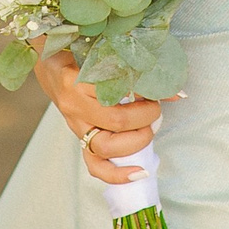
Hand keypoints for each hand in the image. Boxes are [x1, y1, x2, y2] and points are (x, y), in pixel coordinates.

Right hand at [35, 47, 174, 185]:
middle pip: (116, 121)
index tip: (160, 90)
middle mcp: (75, 106)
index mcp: (78, 80)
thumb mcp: (104, 54)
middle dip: (144, 118)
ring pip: (106, 147)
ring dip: (136, 141)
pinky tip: (138, 173)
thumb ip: (137, 70)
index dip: (145, 92)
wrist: (51, 66)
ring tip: (149, 130)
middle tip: (155, 110)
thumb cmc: (79, 56)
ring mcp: (76, 126)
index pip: (118, 90)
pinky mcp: (80, 140)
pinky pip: (95, 165)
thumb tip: (178, 93)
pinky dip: (117, 174)